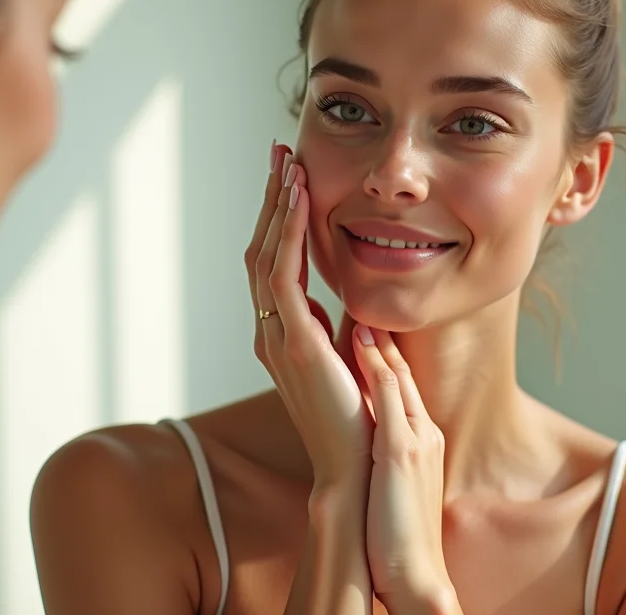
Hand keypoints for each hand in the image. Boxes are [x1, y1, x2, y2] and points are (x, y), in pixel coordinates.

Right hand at [246, 143, 372, 487]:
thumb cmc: (362, 424)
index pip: (276, 264)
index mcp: (285, 335)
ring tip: (288, 162)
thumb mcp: (355, 363)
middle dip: (273, 200)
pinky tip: (301, 199)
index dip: (283, 220)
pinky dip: (290, 231)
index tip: (293, 179)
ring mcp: (277, 337)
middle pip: (263, 250)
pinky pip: (283, 274)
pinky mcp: (294, 343)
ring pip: (266, 254)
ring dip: (278, 206)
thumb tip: (361, 307)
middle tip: (281, 153)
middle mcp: (271, 332)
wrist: (356, 471)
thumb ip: (350, 333)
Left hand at [353, 325, 460, 613]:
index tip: (368, 320)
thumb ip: (388, 453)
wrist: (417, 573)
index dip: (385, 350)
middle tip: (364, 296)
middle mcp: (422, 432)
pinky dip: (375, 363)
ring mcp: (415, 439)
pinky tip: (360, 338)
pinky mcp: (402, 452)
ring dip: (378, 335)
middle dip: (385, 332)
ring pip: (396, 374)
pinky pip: (388, 397)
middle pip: (401, 371)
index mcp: (419, 439)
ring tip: (360, 301)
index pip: (399, 384)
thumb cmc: (398, 534)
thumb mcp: (396, 482)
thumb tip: (371, 438)